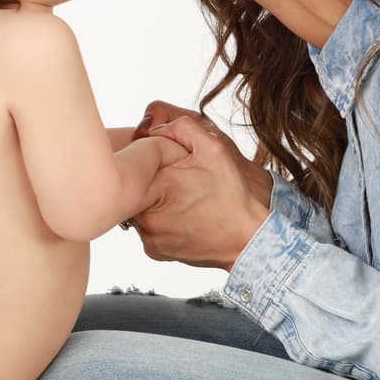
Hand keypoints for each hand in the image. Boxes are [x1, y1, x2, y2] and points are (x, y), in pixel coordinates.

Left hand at [122, 107, 272, 270]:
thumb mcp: (213, 148)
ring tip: (181, 199)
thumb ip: (180, 127)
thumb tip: (152, 129)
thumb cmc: (232, 196)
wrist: (246, 239)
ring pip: (138, 208)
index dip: (148, 157)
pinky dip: (160, 219)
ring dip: (153, 200)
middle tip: (176, 180)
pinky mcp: (155, 251)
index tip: (167, 162)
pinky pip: (148, 228)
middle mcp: (146, 217)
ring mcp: (149, 237)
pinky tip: (181, 215)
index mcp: (155, 188)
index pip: (132, 163)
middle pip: (132, 187)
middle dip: (150, 179)